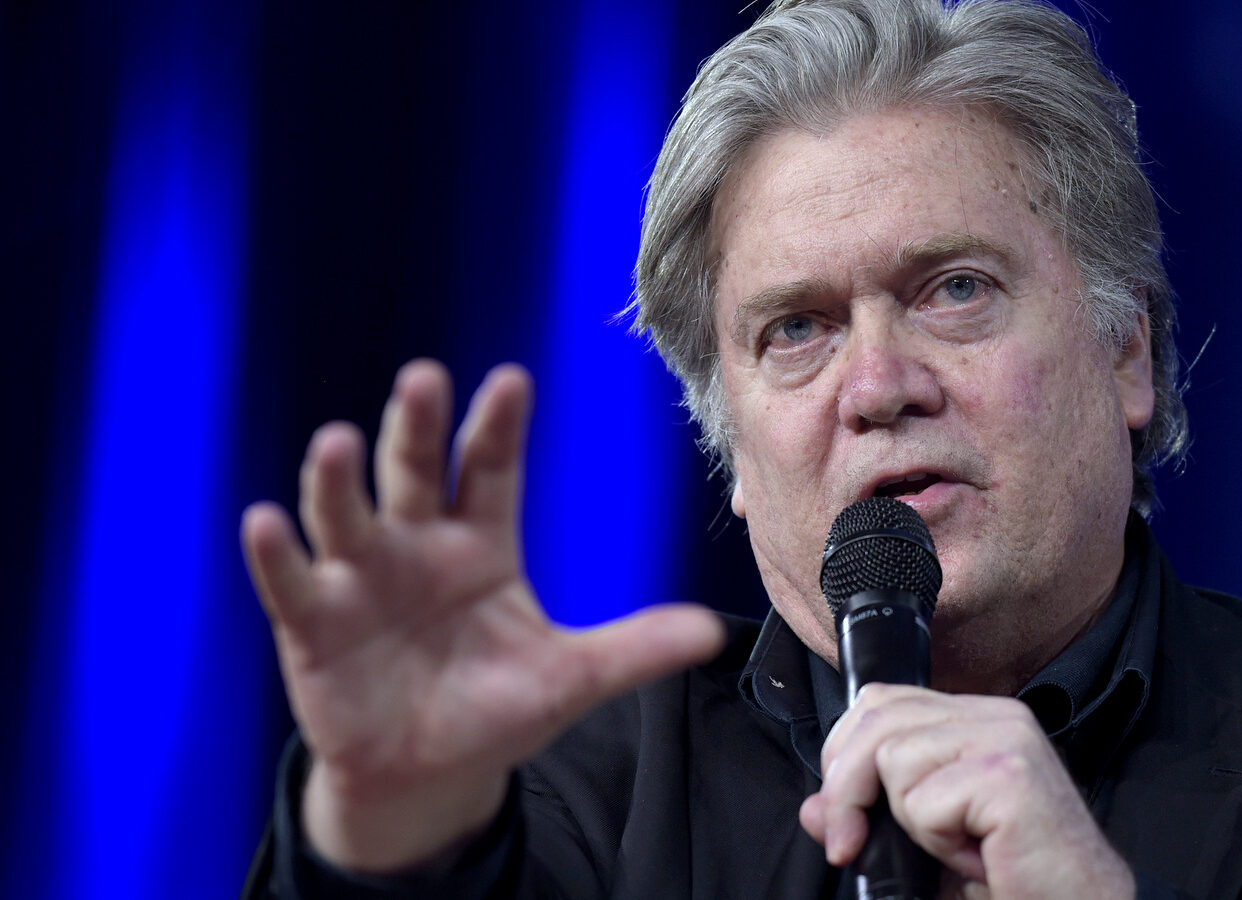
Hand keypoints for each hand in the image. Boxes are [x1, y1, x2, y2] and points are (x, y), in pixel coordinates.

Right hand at [242, 360, 723, 871]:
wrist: (427, 773)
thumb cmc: (495, 710)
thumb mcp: (570, 679)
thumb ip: (634, 650)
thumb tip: (713, 634)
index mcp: (481, 543)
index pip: (490, 470)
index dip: (498, 426)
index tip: (511, 380)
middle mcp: (416, 544)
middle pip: (414, 473)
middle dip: (417, 428)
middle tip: (424, 379)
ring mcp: (360, 579)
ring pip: (346, 514)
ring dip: (337, 480)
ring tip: (337, 442)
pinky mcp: (313, 624)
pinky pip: (293, 583)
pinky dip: (277, 554)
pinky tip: (267, 521)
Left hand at [799, 684, 1134, 899]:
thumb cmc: (1015, 878)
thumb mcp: (928, 845)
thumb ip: (872, 817)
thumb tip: (813, 808)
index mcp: (978, 720)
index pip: (881, 703)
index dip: (845, 757)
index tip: (844, 821)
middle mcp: (996, 717)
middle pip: (876, 718)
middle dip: (846, 789)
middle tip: (851, 845)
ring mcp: (1006, 738)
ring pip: (895, 757)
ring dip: (910, 821)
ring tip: (957, 849)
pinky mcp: (1009, 774)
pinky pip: (926, 800)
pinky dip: (937, 842)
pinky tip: (978, 858)